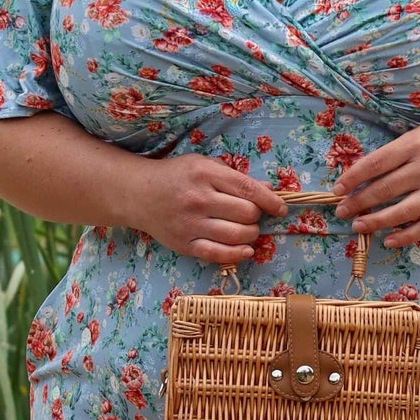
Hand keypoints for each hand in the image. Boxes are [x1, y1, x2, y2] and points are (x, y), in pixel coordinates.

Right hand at [131, 154, 285, 264]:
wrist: (138, 193)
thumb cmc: (177, 176)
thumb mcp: (204, 165)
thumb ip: (235, 177)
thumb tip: (268, 189)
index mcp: (205, 174)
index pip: (248, 189)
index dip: (270, 201)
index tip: (280, 208)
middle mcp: (199, 199)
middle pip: (246, 214)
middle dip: (256, 217)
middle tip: (251, 215)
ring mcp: (190, 224)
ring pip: (237, 235)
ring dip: (251, 235)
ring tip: (247, 230)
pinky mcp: (184, 244)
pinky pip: (218, 254)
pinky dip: (238, 254)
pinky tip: (246, 250)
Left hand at [331, 114, 419, 247]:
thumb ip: (400, 151)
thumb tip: (366, 172)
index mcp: (416, 143)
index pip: (376, 163)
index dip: (353, 177)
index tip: (338, 189)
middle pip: (385, 189)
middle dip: (358, 202)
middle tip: (342, 210)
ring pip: (402, 211)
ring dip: (376, 221)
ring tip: (358, 226)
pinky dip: (405, 235)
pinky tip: (389, 239)